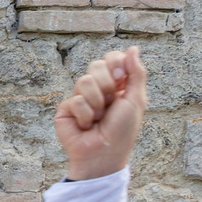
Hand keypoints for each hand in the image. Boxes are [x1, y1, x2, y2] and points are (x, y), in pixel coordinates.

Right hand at [55, 46, 146, 181]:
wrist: (104, 153)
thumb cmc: (122, 130)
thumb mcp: (136, 98)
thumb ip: (136, 73)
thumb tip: (132, 48)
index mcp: (115, 83)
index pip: (111, 58)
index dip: (116, 65)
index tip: (121, 80)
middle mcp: (97, 87)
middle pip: (96, 65)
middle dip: (107, 85)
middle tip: (110, 103)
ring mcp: (80, 97)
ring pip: (84, 81)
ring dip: (96, 102)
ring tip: (98, 117)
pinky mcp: (65, 109)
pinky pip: (75, 100)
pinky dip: (85, 115)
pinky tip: (86, 126)